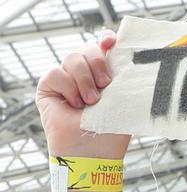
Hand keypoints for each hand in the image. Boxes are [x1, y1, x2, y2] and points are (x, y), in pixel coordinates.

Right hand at [36, 31, 130, 159]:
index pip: (103, 47)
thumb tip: (132, 58)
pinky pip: (57, 73)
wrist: (93, 152)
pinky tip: (75, 105)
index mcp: (105, 76)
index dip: (106, 40)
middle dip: (98, 63)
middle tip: (105, 84)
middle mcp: (85, 75)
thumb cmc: (111, 132)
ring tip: (91, 102)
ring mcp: (67, 80)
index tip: (111, 42)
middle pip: (88, 48)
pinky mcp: (49, 87)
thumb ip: (125, 80)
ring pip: (72, 58)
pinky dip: (68, 88)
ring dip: (85, 81)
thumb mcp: (124, 102)